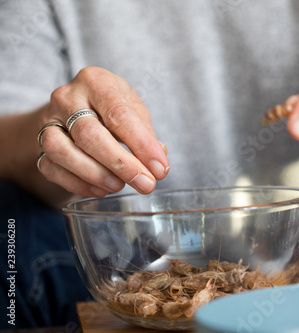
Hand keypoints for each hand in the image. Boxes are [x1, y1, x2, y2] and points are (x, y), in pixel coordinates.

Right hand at [36, 67, 169, 196]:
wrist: (75, 108)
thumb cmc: (111, 108)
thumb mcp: (133, 110)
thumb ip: (147, 134)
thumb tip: (158, 163)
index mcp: (96, 82)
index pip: (119, 114)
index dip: (141, 144)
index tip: (160, 168)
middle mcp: (67, 97)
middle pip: (89, 134)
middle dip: (121, 164)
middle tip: (145, 183)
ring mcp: (48, 120)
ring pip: (62, 151)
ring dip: (95, 174)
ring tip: (120, 186)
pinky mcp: (38, 144)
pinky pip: (51, 168)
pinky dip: (78, 184)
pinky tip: (101, 189)